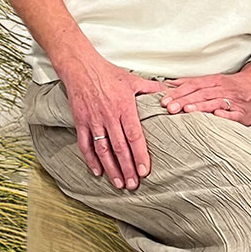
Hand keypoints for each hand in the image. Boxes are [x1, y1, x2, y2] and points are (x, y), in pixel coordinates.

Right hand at [60, 59, 176, 189]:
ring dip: (111, 168)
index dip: (140, 155)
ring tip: (119, 183)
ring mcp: (93, 120)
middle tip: (134, 185)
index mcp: (124, 107)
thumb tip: (170, 93)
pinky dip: (91, 160)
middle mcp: (109, 116)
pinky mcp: (80, 122)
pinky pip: (85, 144)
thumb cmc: (108, 73)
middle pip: (120, 148)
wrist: (81, 67)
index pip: (134, 136)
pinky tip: (98, 172)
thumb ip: (151, 89)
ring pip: (103, 150)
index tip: (145, 171)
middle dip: (128, 168)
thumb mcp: (133, 79)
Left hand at [160, 66, 250, 126]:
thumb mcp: (213, 81)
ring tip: (187, 110)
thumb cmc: (233, 85)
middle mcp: (222, 89)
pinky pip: (234, 114)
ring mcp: (233, 101)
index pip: (193, 85)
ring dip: (201, 106)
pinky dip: (226, 114)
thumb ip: (192, 83)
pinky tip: (216, 115)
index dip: (178, 92)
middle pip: (201, 94)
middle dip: (184, 100)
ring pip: (215, 102)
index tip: (164, 99)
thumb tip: (169, 84)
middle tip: (170, 107)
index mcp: (214, 81)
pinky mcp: (243, 113)